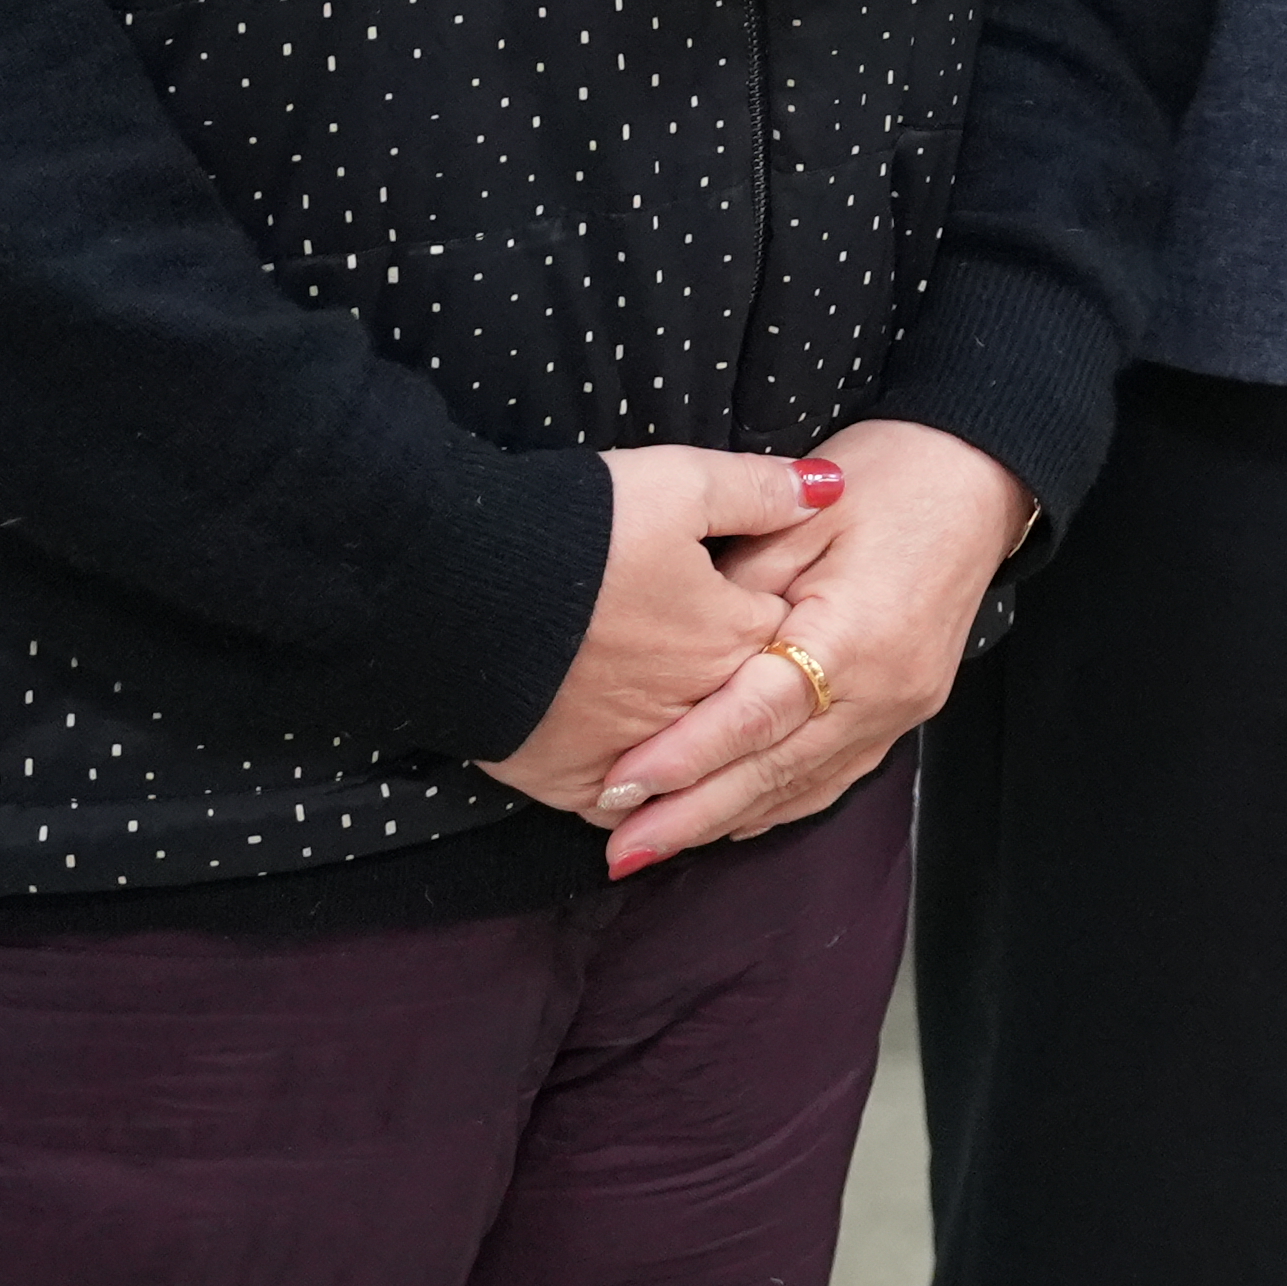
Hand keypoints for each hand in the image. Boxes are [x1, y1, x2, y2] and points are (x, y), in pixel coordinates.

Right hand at [476, 445, 828, 819]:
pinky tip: (641, 783)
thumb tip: (831, 491)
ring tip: (695, 735)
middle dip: (741, 690)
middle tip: (719, 669)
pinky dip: (636, 795)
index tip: (755, 600)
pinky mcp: (573, 781)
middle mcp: (694, 706)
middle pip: (739, 706)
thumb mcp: (679, 483)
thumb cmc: (576, 528)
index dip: (770, 615)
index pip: (782, 637)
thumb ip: (762, 490)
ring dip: (695, 752)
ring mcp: (635, 752)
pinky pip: (624, 802)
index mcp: (730, 637)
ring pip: (689, 764)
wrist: (455, 587)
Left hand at [588, 418, 1032, 875]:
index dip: (684, 757)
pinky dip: (775, 803)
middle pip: (775, 770)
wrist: (980, 476)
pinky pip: (831, 777)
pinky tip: (728, 818)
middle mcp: (883, 690)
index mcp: (854, 635)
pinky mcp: (905, 714)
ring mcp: (901, 710)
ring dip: (726, 820)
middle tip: (621, 851)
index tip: (619, 788)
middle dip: (692, 816)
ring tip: (654, 845)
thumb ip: (738, 590)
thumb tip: (680, 656)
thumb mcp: (801, 515)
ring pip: (803, 787)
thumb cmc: (888, 477)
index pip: (755, 715)